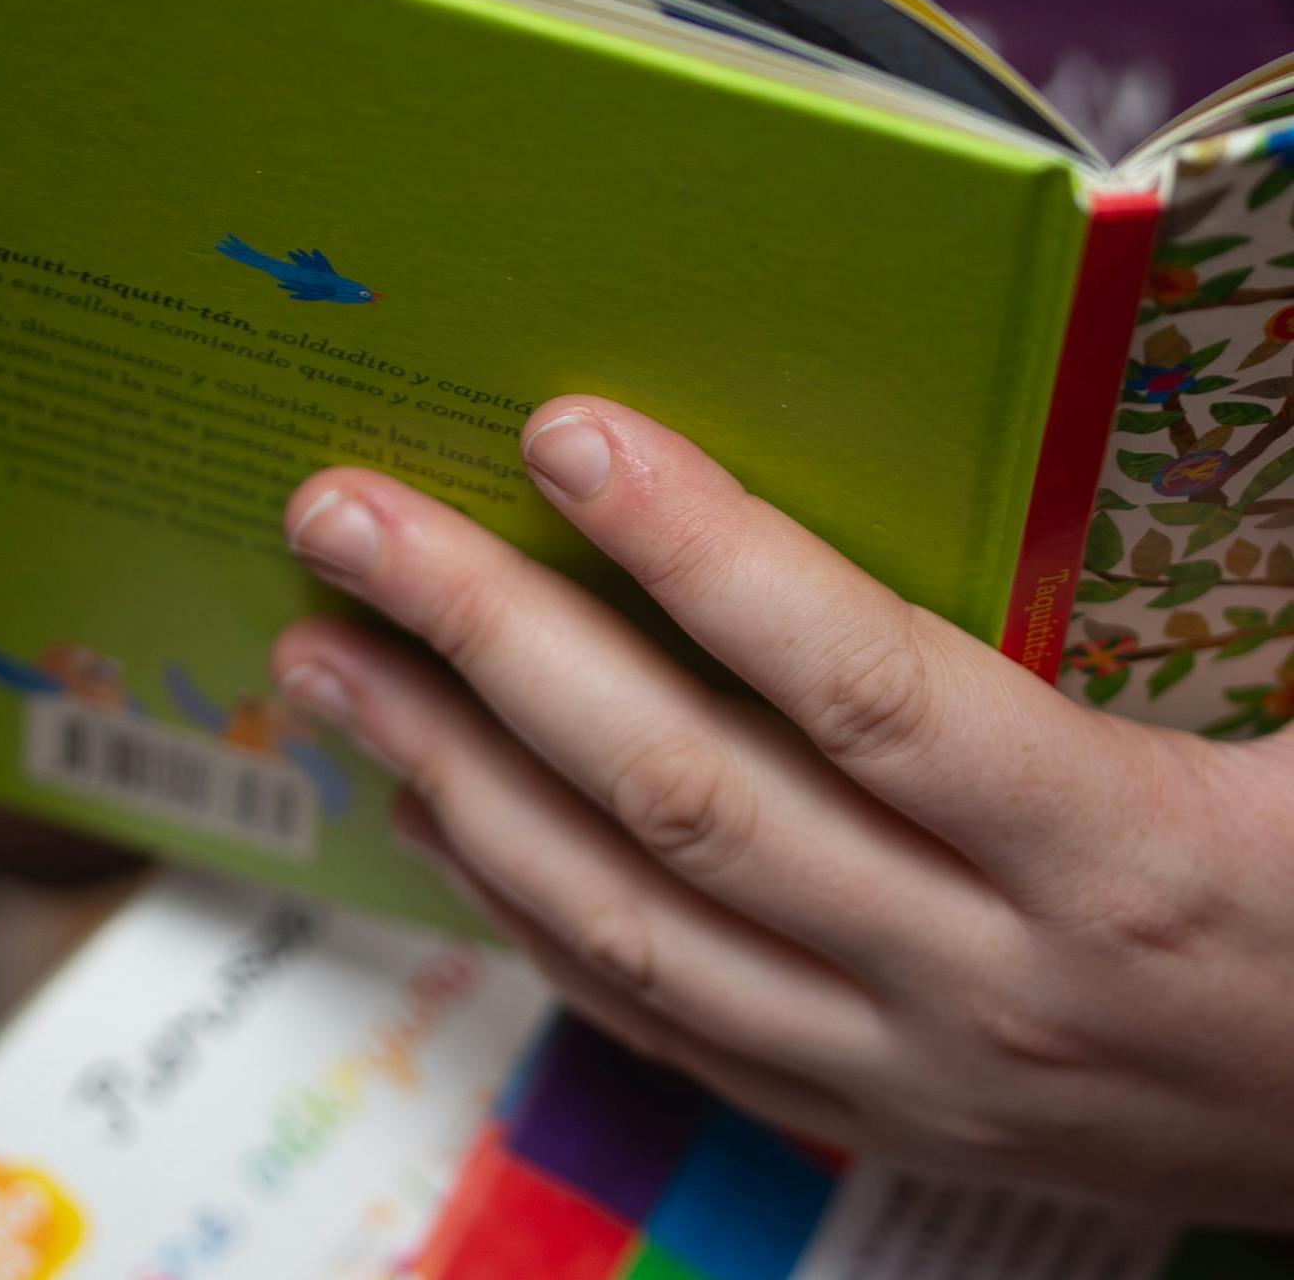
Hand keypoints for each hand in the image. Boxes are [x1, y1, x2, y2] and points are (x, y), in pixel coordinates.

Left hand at [269, 397, 1293, 1224]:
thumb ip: (1191, 571)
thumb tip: (1056, 404)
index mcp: (1115, 853)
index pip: (864, 685)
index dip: (704, 554)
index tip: (563, 430)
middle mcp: (979, 979)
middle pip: (685, 793)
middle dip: (488, 643)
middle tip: (343, 517)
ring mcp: (898, 1066)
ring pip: (628, 919)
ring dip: (450, 775)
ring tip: (323, 658)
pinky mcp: (856, 1109)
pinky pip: (653, 1013)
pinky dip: (520, 908)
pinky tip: (427, 808)